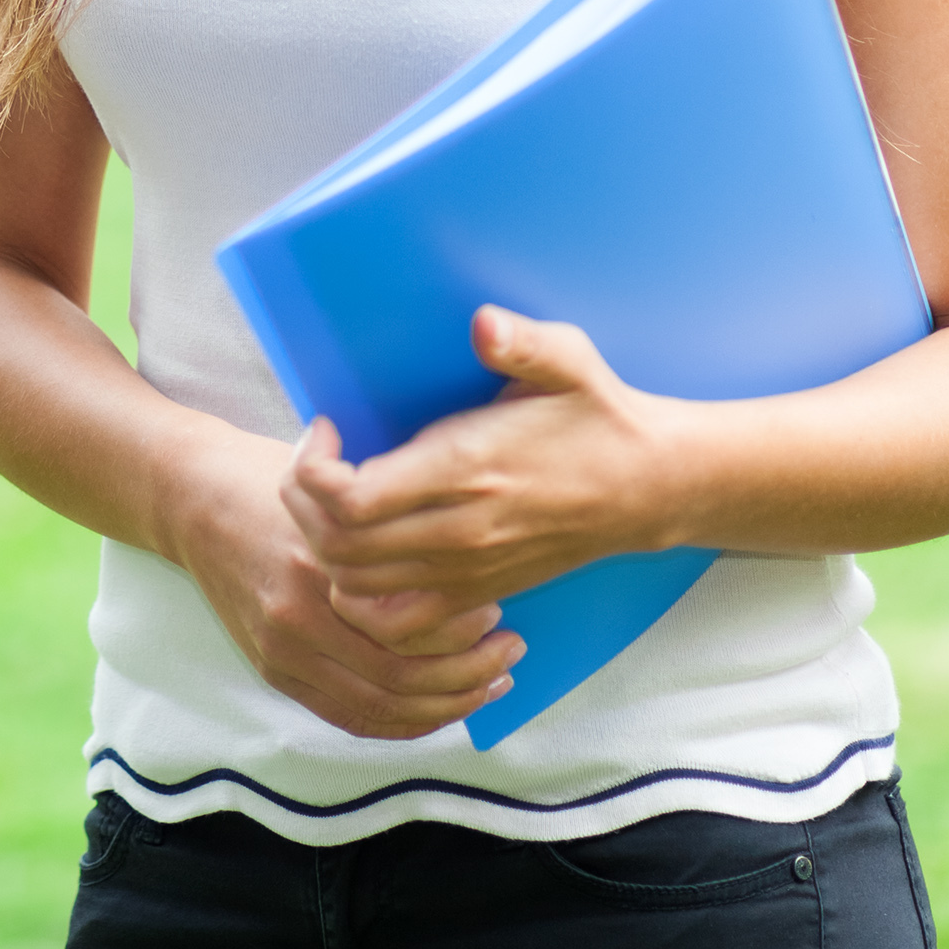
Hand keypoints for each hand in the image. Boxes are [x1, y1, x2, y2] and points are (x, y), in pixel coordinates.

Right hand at [156, 418, 520, 739]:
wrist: (188, 498)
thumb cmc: (268, 480)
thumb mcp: (328, 487)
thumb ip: (384, 527)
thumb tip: (465, 559)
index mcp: (320, 563)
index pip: (409, 625)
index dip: (463, 629)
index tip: (497, 608)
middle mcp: (299, 615)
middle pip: (402, 677)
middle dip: (469, 675)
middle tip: (508, 654)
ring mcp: (282, 649)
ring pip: (381, 706)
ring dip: (446, 706)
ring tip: (487, 685)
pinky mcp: (272, 669)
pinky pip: (347, 716)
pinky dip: (400, 724)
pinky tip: (437, 710)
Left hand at [284, 308, 688, 630]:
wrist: (648, 487)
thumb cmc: (596, 416)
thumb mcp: (569, 362)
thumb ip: (522, 342)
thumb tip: (483, 324)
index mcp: (468, 470)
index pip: (352, 500)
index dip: (312, 468)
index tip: (324, 429)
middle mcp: (460, 532)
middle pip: (337, 547)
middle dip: (301, 502)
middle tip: (312, 461)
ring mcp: (467, 573)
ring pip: (355, 587)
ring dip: (322, 545)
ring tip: (330, 500)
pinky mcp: (477, 594)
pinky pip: (397, 623)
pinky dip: (363, 599)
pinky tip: (365, 555)